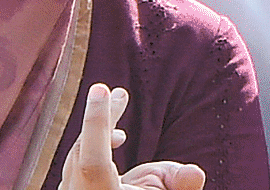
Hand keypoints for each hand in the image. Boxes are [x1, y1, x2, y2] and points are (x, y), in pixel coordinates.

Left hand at [61, 84, 204, 189]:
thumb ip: (178, 185)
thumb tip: (194, 173)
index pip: (92, 161)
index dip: (96, 124)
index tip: (102, 89)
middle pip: (83, 151)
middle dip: (103, 119)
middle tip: (119, 94)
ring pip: (76, 156)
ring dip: (99, 130)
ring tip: (120, 103)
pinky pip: (75, 165)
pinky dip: (91, 146)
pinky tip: (116, 138)